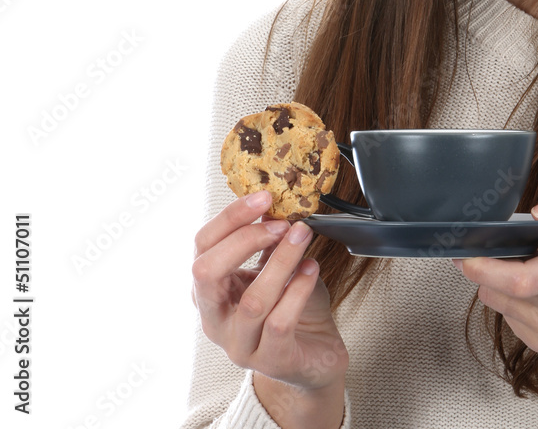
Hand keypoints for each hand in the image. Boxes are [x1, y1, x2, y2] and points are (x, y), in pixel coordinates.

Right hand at [192, 191, 348, 393]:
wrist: (315, 354)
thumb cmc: (290, 307)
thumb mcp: (271, 268)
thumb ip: (266, 242)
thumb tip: (271, 203)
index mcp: (209, 291)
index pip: (202, 246)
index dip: (230, 217)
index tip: (262, 197)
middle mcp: (215, 320)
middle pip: (207, 272)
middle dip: (245, 239)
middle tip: (281, 223)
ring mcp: (240, 345)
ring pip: (253, 299)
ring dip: (282, 260)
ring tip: (302, 237)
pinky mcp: (272, 361)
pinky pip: (281, 322)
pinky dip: (299, 289)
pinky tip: (312, 269)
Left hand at [452, 186, 537, 354]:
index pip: (523, 279)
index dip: (486, 268)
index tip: (466, 255)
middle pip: (506, 294)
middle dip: (482, 273)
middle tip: (471, 255)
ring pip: (503, 308)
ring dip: (494, 287)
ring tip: (506, 268)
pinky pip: (511, 323)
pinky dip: (508, 304)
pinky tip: (523, 290)